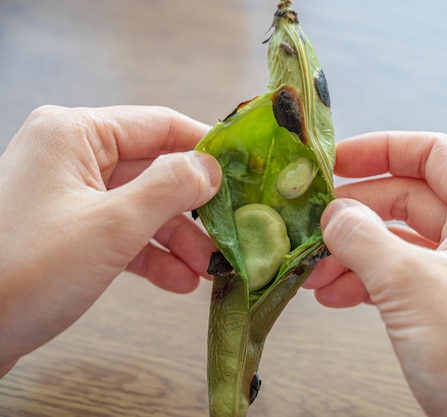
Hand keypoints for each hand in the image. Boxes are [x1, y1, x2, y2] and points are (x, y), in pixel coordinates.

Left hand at [0, 105, 220, 375]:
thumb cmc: (25, 271)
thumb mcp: (111, 227)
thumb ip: (169, 189)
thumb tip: (210, 166)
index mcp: (76, 134)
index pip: (159, 125)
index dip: (205, 147)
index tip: (244, 171)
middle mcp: (71, 156)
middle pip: (154, 171)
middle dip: (193, 209)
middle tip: (229, 234)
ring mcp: (68, 195)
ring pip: (141, 206)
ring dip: (177, 239)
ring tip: (207, 270)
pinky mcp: (67, 231)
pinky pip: (121, 233)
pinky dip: (151, 255)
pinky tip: (178, 281)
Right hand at [305, 132, 446, 416]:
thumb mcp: (411, 284)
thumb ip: (364, 238)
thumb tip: (333, 213)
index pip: (433, 153)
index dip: (381, 149)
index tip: (334, 160)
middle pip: (406, 198)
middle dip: (355, 212)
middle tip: (311, 221)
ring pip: (396, 241)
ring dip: (351, 251)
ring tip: (312, 269)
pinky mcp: (445, 303)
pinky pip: (397, 276)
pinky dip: (363, 281)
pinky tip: (332, 295)